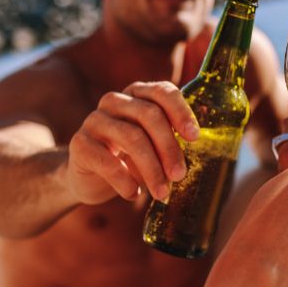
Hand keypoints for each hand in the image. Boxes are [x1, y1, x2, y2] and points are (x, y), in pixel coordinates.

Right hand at [66, 82, 198, 204]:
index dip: (181, 112)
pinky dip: (125, 180)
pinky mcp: (80, 144)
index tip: (194, 137)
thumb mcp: (154, 146)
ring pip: (131, 137)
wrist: (89, 177)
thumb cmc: (130, 159)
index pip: (163, 92)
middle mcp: (115, 101)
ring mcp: (95, 120)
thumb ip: (174, 140)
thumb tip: (207, 152)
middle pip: (149, 115)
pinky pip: (107, 161)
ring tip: (162, 193)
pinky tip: (134, 194)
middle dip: (169, 148)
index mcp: (138, 95)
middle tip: (180, 175)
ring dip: (151, 169)